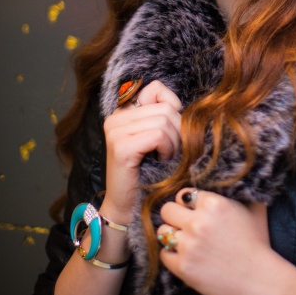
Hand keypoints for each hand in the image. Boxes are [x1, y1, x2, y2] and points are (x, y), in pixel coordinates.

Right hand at [101, 80, 182, 222]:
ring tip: (166, 157)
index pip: (156, 89)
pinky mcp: (121, 147)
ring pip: (164, 121)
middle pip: (165, 108)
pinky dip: (167, 149)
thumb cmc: (146, 172)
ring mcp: (116, 131)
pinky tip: (161, 160)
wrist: (127, 206)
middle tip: (173, 150)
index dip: (173, 107)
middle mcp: (115, 118)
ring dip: (174, 142)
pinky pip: (158, 135)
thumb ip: (162, 116)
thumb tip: (180, 105)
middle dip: (178, 130)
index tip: (171, 131)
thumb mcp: (155, 138)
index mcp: (123, 112)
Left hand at [158, 189, 271, 294]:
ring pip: (163, 231)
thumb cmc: (258, 244)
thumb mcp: (254, 210)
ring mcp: (188, 245)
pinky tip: (187, 257)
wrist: (259, 279)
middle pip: (167, 210)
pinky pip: (164, 254)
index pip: (184, 194)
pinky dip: (173, 256)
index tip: (195, 212)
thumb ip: (241, 192)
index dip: (189, 203)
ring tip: (187, 242)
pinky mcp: (183, 267)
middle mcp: (197, 222)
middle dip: (176, 216)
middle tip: (187, 226)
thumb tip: (235, 179)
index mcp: (213, 204)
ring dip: (173, 236)